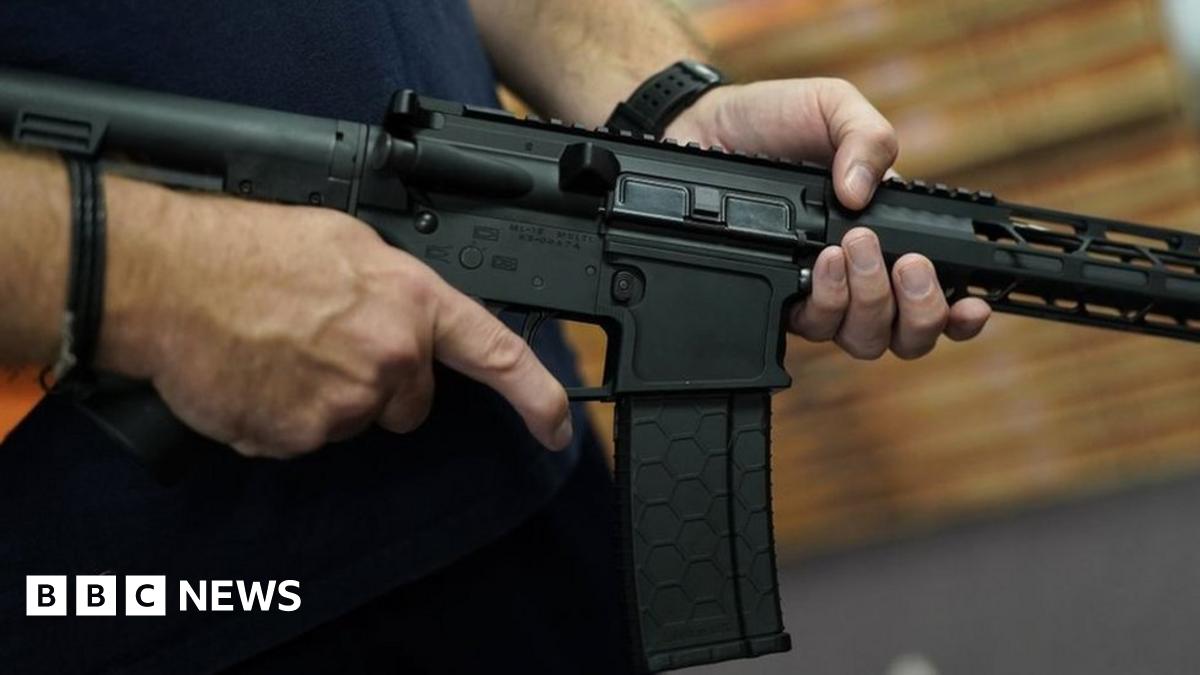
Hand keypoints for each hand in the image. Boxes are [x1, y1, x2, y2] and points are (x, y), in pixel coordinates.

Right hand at [96, 178, 571, 456]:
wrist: (167, 277)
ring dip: (327, 397)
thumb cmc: (246, 247)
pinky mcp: (298, 438)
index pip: (497, 354)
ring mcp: (344, 404)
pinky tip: (259, 374)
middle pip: (410, 402)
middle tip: (325, 343)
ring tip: (280, 349)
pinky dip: (286, 416)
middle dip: (381, 384)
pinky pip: (305, 438)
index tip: (558, 426)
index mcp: (410, 303)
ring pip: (354, 420)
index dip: (537, 395)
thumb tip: (406, 317)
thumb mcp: (346, 243)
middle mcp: (389, 358)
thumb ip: (393, 288)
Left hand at [665, 78, 990, 358]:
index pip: (939, 294)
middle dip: (916, 308)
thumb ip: (866, 138)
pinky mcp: (779, 299)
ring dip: (869, 300)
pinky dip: (825, 298)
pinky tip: (818, 261)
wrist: (703, 130)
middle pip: (906, 334)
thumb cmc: (773, 120)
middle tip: (905, 264)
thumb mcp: (832, 107)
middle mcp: (859, 274)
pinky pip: (813, 327)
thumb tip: (864, 195)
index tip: (970, 306)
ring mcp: (818, 292)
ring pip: (862, 338)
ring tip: (851, 248)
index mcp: (891, 232)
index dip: (960, 315)